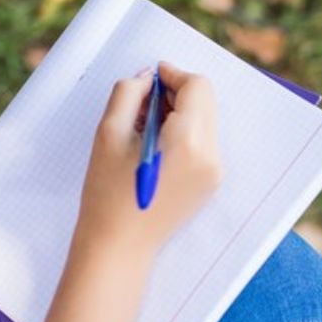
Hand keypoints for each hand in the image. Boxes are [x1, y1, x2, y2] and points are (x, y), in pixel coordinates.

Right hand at [71, 60, 223, 261]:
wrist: (119, 246)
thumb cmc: (107, 193)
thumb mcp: (108, 133)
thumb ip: (128, 93)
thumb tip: (148, 78)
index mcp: (188, 141)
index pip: (197, 87)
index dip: (173, 75)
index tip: (151, 78)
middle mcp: (210, 156)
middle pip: (205, 101)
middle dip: (177, 93)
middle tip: (144, 101)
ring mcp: (214, 172)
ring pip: (206, 120)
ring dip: (181, 112)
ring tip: (146, 125)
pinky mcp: (210, 184)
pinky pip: (204, 142)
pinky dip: (185, 132)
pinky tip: (156, 144)